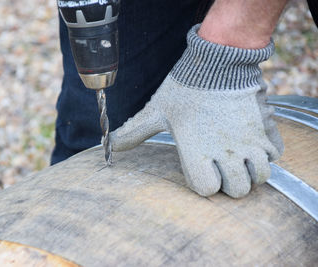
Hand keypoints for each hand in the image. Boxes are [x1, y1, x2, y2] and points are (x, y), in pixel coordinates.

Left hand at [110, 25, 283, 197]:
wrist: (216, 62)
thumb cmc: (184, 88)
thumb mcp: (156, 111)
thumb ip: (135, 131)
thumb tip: (110, 145)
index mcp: (197, 151)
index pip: (206, 189)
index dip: (204, 183)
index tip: (202, 171)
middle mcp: (225, 151)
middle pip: (238, 189)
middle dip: (230, 184)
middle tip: (223, 168)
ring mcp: (248, 141)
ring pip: (260, 176)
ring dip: (250, 173)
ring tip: (240, 161)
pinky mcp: (263, 128)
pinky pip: (274, 154)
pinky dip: (266, 155)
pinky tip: (253, 145)